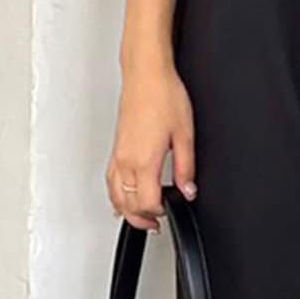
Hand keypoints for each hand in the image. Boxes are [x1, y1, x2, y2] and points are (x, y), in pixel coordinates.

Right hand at [107, 62, 195, 230]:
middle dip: (142, 218)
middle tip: (157, 222)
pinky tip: (123, 197)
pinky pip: (110, 180)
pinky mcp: (116, 148)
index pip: (146, 203)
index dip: (158, 214)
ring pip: (115, 194)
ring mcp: (118, 155)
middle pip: (127, 204)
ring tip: (142, 217)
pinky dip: (116, 195)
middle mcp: (126, 160)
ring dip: (127, 210)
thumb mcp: (185, 135)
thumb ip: (187, 168)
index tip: (170, 213)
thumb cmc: (164, 97)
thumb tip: (188, 190)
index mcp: (144, 160)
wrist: (146, 76)